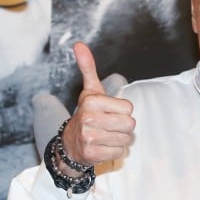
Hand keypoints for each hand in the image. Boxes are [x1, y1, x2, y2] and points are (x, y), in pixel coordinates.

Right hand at [61, 42, 134, 167]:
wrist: (70, 144)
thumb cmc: (86, 114)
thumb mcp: (89, 91)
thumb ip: (88, 68)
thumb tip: (79, 44)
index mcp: (91, 101)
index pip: (128, 108)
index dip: (122, 111)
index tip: (109, 112)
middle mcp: (89, 119)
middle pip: (130, 124)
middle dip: (123, 127)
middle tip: (110, 126)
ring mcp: (90, 138)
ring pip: (126, 139)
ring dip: (120, 139)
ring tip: (106, 136)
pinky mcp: (93, 154)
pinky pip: (119, 153)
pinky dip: (115, 152)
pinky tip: (104, 147)